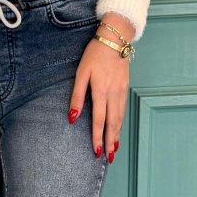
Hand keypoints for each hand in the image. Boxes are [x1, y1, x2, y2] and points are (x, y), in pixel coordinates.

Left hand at [68, 14, 132, 160]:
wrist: (115, 38)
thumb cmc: (95, 54)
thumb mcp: (81, 73)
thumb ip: (76, 96)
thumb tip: (72, 117)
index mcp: (101, 91)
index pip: (99, 120)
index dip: (97, 137)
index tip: (97, 151)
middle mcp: (113, 94)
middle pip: (112, 123)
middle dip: (109, 142)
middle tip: (108, 158)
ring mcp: (121, 92)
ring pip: (120, 119)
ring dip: (117, 135)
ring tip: (114, 150)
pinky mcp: (125, 89)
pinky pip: (123, 111)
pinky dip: (121, 124)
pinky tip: (119, 130)